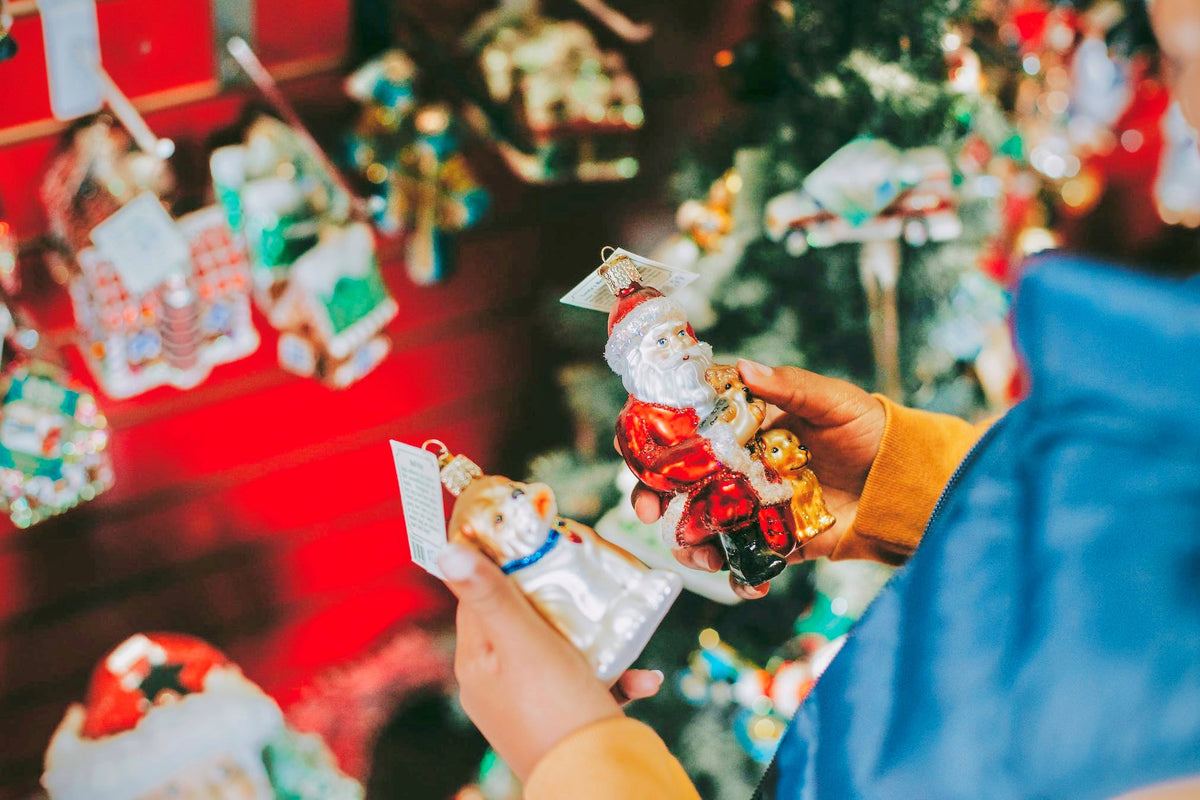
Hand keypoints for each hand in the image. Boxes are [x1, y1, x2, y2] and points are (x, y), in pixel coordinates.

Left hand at [437, 543, 663, 780]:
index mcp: (476, 661)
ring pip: (561, 650)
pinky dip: (615, 676)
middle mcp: (495, 683)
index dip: (506, 565)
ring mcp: (528, 704)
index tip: (538, 540)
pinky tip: (643, 679)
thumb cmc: (555, 709)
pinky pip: (586, 684)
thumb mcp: (523, 642)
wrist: (593, 780)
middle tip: (591, 578)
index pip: (480, 596)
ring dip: (597, 639)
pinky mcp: (561, 722)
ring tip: (625, 631)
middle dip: (561, 599)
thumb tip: (446, 551)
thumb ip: (490, 596)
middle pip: (524, 619)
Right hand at [629, 360, 885, 598]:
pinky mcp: (774, 541)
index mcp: (743, 425)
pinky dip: (740, 578)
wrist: (905, 483)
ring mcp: (752, 506)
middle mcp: (738, 466)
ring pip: (701, 525)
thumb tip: (747, 367)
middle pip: (678, 481)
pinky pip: (745, 562)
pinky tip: (749, 583)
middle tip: (647, 510)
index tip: (637, 450)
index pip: (684, 426)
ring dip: (689, 543)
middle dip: (652, 496)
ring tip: (700, 555)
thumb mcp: (832, 401)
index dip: (652, 437)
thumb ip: (789, 386)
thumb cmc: (867, 429)